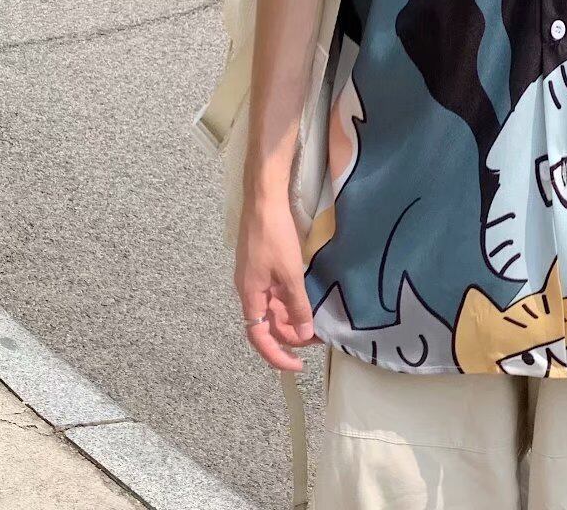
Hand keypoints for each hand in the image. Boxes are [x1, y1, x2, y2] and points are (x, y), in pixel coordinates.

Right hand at [234, 195, 317, 370]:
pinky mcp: (263, 265)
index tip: (297, 366)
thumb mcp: (290, 273)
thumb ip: (297, 304)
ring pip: (273, 308)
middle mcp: (249, 290)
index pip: (259, 337)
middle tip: (317, 339)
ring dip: (292, 318)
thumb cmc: (274, 235)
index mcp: (250, 295)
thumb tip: (305, 334)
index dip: (276, 355)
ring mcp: (256, 277)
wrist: (264, 200)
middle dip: (290, 335)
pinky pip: (275, 293)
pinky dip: (290, 301)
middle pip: (268, 324)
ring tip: (316, 322)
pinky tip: (306, 300)